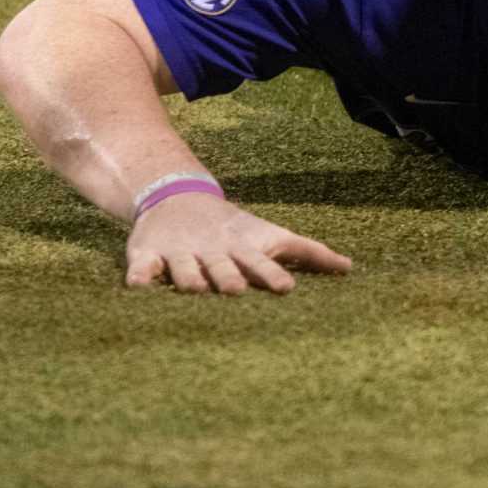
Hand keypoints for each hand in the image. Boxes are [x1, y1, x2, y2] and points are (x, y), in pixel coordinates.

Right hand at [124, 192, 352, 294]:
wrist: (178, 198)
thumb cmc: (235, 229)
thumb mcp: (269, 236)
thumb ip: (308, 252)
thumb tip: (350, 267)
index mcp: (242, 249)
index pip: (260, 263)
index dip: (272, 274)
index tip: (286, 287)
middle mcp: (212, 252)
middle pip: (222, 266)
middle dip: (229, 276)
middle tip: (237, 289)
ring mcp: (180, 254)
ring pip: (184, 268)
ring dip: (190, 277)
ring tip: (195, 288)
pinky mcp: (148, 255)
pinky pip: (142, 268)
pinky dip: (139, 276)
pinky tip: (137, 286)